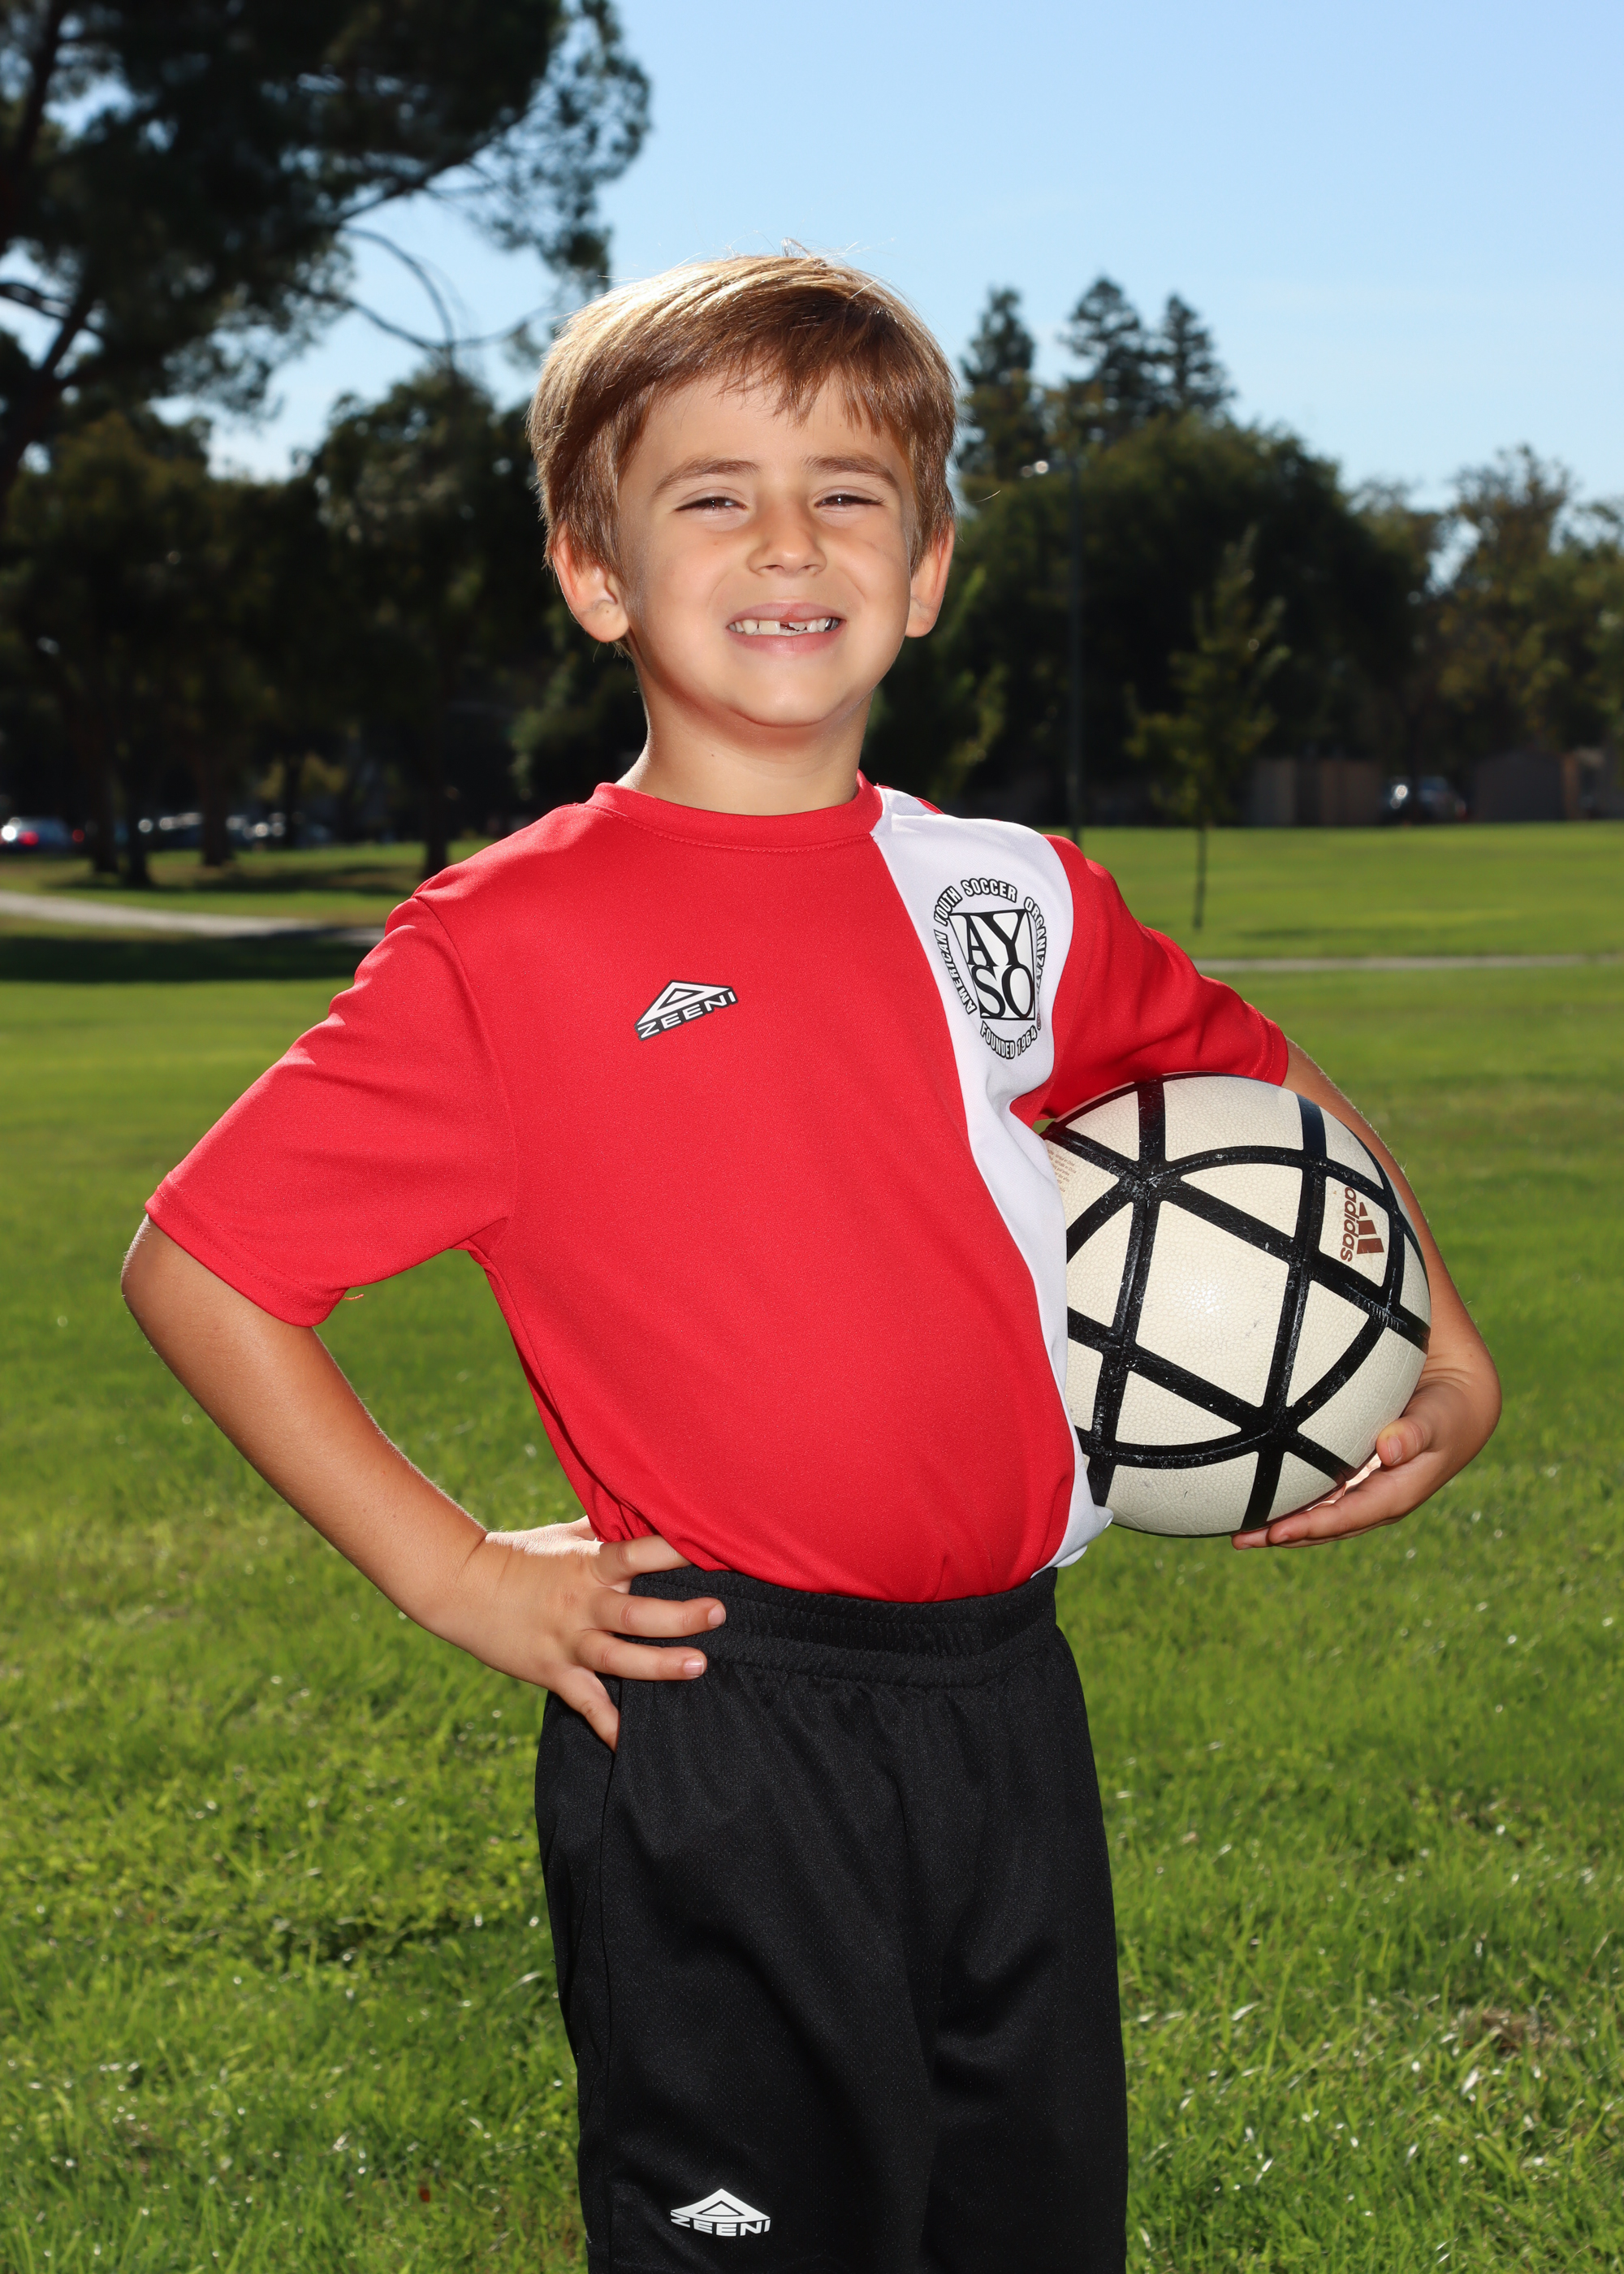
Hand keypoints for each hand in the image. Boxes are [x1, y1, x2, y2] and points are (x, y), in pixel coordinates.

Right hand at [436, 1518, 723, 1746]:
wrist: (462, 1587)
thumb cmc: (521, 1555)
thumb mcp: (566, 1535)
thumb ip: (607, 1526)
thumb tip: (647, 1503)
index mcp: (588, 1564)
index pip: (637, 1552)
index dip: (673, 1549)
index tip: (712, 1547)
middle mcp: (581, 1604)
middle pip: (636, 1613)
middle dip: (679, 1615)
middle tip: (718, 1612)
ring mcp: (567, 1641)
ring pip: (618, 1658)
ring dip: (659, 1664)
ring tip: (698, 1665)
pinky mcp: (553, 1672)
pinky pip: (584, 1703)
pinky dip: (607, 1725)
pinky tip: (630, 1743)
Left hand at [1232, 1038, 1502, 1550]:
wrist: (1323, 1225)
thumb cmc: (1347, 1200)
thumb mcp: (1354, 1187)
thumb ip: (1336, 1179)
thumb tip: (1273, 1132)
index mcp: (1457, 1362)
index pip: (1454, 1420)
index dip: (1423, 1442)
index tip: (1383, 1444)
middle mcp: (1429, 1403)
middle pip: (1400, 1478)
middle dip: (1349, 1509)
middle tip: (1290, 1523)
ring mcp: (1386, 1426)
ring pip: (1355, 1491)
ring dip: (1312, 1519)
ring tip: (1250, 1531)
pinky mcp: (1342, 1437)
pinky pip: (1317, 1475)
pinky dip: (1282, 1496)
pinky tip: (1218, 1504)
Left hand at [1233, 1315, 1500, 1548]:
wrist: (1458, 1407)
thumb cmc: (1447, 1410)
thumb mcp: (1438, 1418)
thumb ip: (1416, 1431)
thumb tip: (1392, 1447)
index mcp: (1396, 1494)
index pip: (1349, 1516)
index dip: (1314, 1526)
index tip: (1277, 1532)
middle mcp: (1375, 1500)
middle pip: (1326, 1526)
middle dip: (1285, 1535)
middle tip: (1241, 1539)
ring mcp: (1363, 1491)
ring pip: (1318, 1515)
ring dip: (1281, 1525)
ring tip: (1239, 1532)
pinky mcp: (1353, 1478)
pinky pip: (1318, 1496)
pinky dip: (1290, 1501)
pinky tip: (1257, 1500)